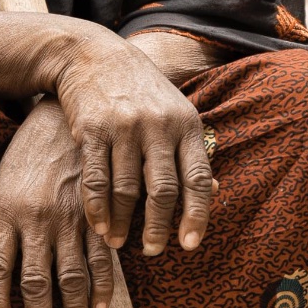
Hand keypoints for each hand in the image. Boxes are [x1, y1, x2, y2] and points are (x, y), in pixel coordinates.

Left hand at [0, 102, 114, 307]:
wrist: (62, 113)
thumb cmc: (27, 152)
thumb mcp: (2, 183)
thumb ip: (1, 227)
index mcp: (6, 210)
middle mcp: (36, 218)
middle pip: (36, 281)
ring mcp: (69, 217)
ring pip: (71, 275)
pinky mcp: (96, 212)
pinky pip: (102, 256)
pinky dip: (103, 286)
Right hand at [52, 30, 213, 256]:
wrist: (93, 55)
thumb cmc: (141, 90)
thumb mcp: (174, 111)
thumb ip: (190, 151)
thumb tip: (214, 191)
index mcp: (186, 124)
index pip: (197, 179)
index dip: (196, 215)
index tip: (189, 245)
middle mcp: (159, 126)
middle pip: (163, 190)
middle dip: (158, 227)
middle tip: (153, 252)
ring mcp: (125, 128)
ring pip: (127, 189)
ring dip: (123, 222)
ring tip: (119, 243)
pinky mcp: (93, 130)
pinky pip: (96, 179)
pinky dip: (97, 207)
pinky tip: (99, 225)